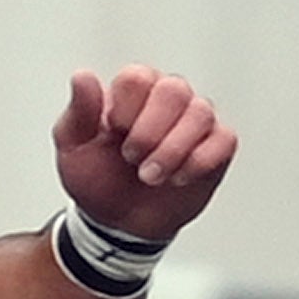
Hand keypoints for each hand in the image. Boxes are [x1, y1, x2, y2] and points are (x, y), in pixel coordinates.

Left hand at [52, 65, 235, 246]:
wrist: (119, 222)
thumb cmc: (98, 178)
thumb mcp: (74, 147)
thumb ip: (79, 111)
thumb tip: (83, 77)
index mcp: (132, 91)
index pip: (138, 78)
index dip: (127, 111)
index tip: (115, 136)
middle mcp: (166, 98)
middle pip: (174, 90)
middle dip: (151, 132)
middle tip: (133, 160)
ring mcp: (194, 121)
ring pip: (201, 113)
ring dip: (173, 151)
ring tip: (152, 176)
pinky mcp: (215, 147)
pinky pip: (224, 140)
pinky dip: (200, 162)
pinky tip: (178, 178)